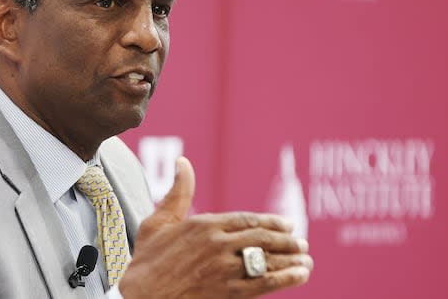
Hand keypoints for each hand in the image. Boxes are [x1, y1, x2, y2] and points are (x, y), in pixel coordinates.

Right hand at [118, 157, 312, 298]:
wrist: (141, 296)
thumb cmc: (147, 260)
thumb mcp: (158, 221)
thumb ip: (177, 192)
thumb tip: (183, 161)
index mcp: (204, 224)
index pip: (247, 220)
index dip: (271, 222)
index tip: (288, 224)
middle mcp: (218, 244)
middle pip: (262, 239)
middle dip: (286, 240)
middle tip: (302, 242)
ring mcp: (225, 268)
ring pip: (267, 260)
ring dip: (291, 259)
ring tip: (306, 259)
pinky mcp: (228, 292)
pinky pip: (265, 283)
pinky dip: (286, 278)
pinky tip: (299, 275)